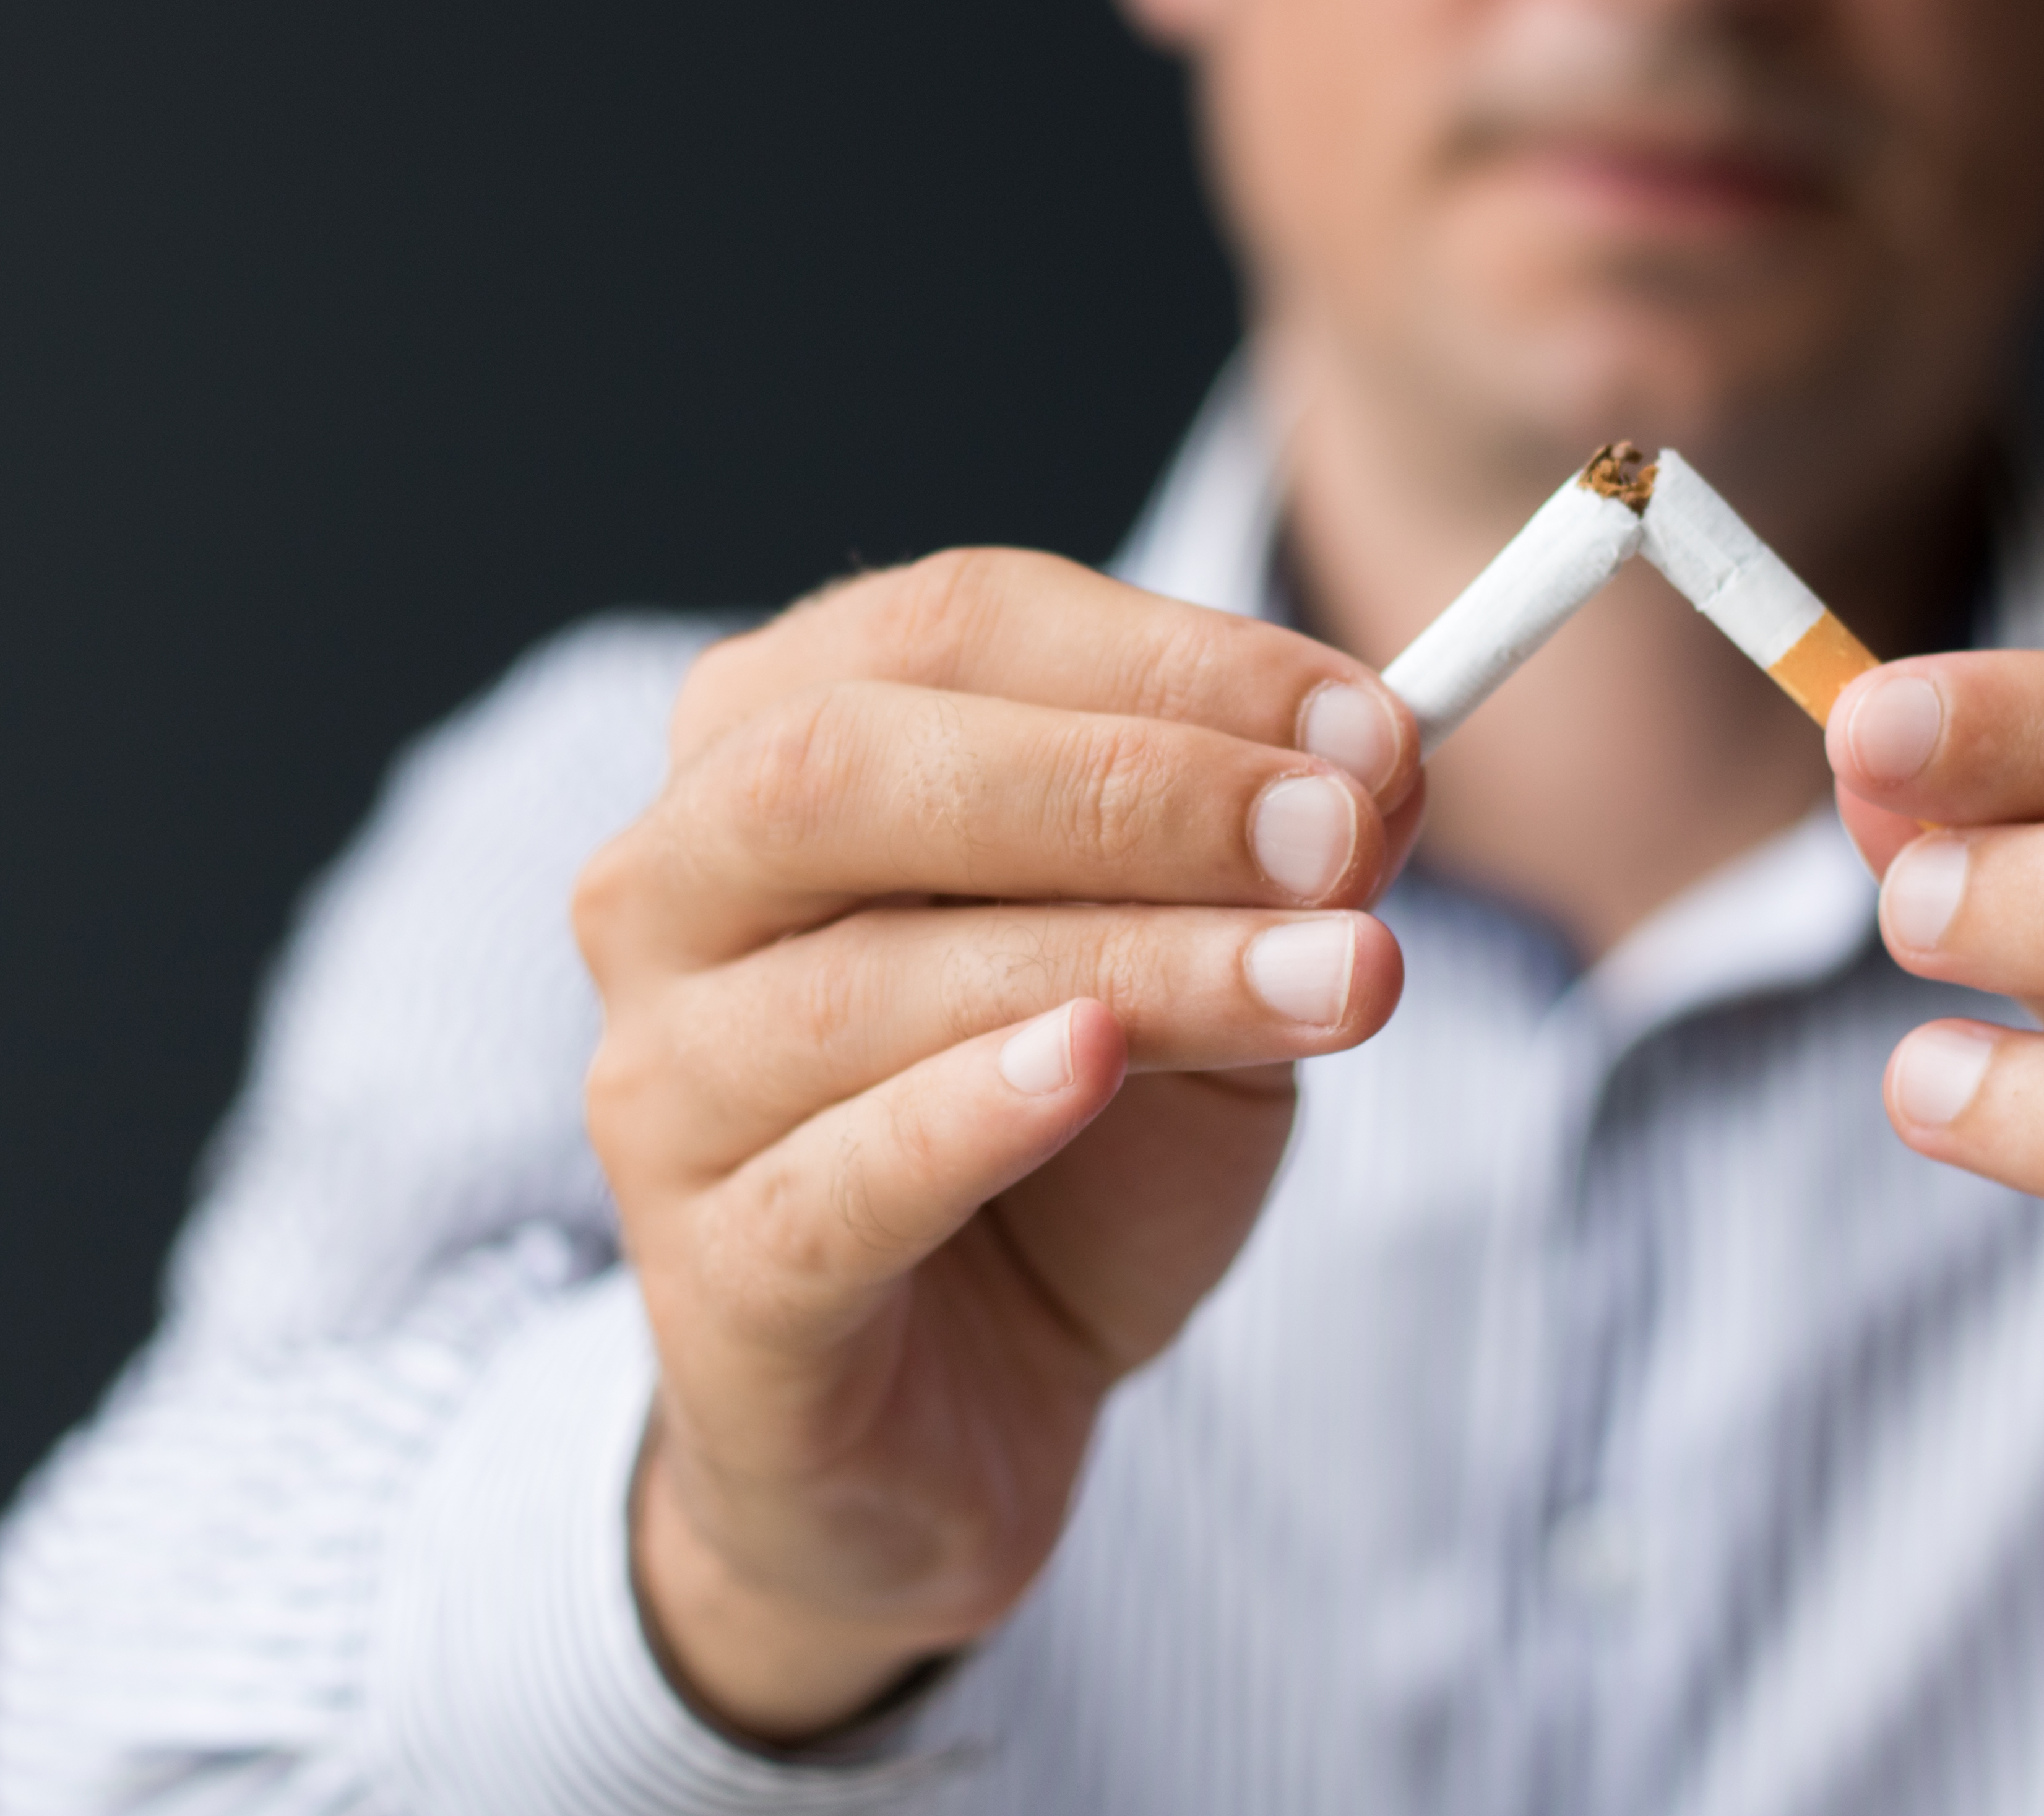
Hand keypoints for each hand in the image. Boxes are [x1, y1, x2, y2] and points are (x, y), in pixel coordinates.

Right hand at [575, 552, 1419, 1742]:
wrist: (953, 1416)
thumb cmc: (1058, 1149)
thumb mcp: (1193, 975)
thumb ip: (1255, 867)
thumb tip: (1379, 764)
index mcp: (769, 744)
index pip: (945, 626)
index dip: (1169, 660)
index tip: (1374, 731)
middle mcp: (671, 889)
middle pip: (848, 765)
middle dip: (1121, 783)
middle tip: (1339, 836)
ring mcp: (663, 1084)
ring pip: (870, 981)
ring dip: (1133, 961)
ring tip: (1337, 979)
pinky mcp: (710, 1280)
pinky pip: (833, 1181)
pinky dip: (974, 1111)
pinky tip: (1095, 1066)